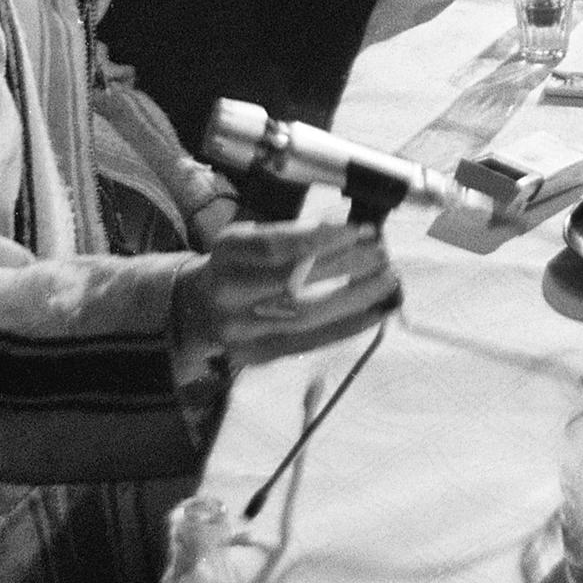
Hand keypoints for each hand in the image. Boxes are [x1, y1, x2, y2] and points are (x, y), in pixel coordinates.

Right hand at [172, 221, 400, 371]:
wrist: (195, 308)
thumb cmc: (239, 264)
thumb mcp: (252, 237)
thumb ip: (294, 234)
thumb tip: (351, 227)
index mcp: (227, 251)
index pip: (275, 245)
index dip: (321, 237)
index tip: (362, 229)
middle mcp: (228, 291)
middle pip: (294, 281)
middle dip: (346, 265)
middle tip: (382, 253)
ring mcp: (240, 328)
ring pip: (306, 315)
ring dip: (355, 297)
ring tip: (387, 280)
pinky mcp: (256, 355)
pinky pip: (308, 343)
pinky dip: (347, 327)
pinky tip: (375, 312)